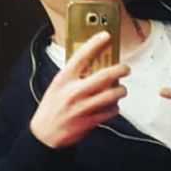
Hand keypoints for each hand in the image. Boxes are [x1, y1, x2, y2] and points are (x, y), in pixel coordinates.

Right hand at [30, 32, 129, 148]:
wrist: (45, 134)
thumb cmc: (52, 107)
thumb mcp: (58, 85)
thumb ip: (73, 75)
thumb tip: (92, 63)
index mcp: (64, 79)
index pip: (81, 56)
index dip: (95, 44)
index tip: (106, 36)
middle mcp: (74, 91)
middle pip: (104, 76)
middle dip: (120, 70)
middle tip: (126, 68)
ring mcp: (83, 107)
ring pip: (112, 95)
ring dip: (121, 91)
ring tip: (121, 89)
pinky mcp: (90, 122)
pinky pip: (110, 112)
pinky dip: (115, 107)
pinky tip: (112, 105)